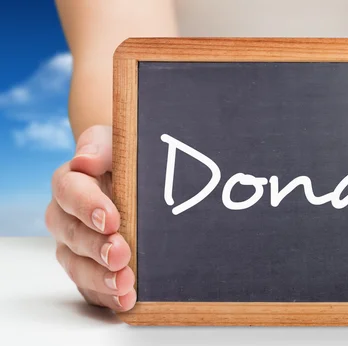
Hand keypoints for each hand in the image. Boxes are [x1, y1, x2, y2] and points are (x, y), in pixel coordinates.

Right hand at [45, 125, 135, 310]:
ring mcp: (76, 246)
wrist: (137, 179)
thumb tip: (84, 160)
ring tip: (125, 283)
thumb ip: (100, 147)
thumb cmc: (124, 157)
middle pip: (72, 235)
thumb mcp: (116, 142)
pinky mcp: (90, 268)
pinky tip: (126, 300)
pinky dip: (107, 296)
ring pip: (77, 265)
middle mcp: (67, 217)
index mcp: (70, 182)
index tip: (112, 219)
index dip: (88, 207)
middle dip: (96, 248)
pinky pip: (91, 287)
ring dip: (100, 277)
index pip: (69, 192)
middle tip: (120, 254)